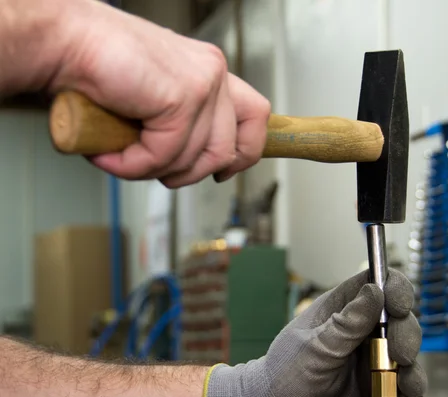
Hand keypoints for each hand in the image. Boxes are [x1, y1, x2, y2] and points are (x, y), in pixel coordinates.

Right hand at [53, 1, 270, 186]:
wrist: (61, 42)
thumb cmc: (96, 69)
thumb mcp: (152, 101)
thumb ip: (179, 123)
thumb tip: (191, 163)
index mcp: (210, 72)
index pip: (254, 116)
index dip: (244, 152)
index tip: (222, 173)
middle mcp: (213, 73)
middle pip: (231, 148)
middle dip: (192, 173)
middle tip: (157, 172)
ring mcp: (202, 83)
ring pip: (197, 159)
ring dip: (154, 171)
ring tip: (120, 157)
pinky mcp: (182, 96)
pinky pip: (166, 156)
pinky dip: (133, 166)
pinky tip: (109, 154)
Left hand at [203, 269, 426, 396]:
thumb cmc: (284, 376)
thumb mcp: (315, 348)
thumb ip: (347, 324)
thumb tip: (375, 290)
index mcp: (340, 309)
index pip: (376, 284)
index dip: (394, 288)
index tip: (400, 304)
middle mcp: (359, 330)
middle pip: (398, 318)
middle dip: (406, 334)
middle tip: (400, 354)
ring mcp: (369, 359)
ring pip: (406, 352)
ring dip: (412, 367)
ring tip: (405, 384)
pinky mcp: (376, 387)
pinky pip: (402, 385)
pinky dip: (409, 392)